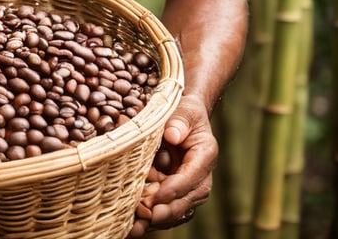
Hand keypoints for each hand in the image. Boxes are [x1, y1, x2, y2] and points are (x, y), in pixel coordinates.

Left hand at [128, 94, 216, 235]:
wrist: (185, 120)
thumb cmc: (184, 113)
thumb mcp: (183, 111)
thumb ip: (179, 121)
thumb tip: (172, 135)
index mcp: (205, 156)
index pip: (190, 178)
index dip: (173, 189)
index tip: (156, 197)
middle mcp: (200, 178)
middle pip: (183, 202)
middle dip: (162, 212)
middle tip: (142, 218)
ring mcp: (188, 189)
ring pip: (173, 212)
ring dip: (154, 220)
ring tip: (134, 227)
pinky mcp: (175, 194)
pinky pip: (164, 210)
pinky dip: (149, 218)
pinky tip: (132, 224)